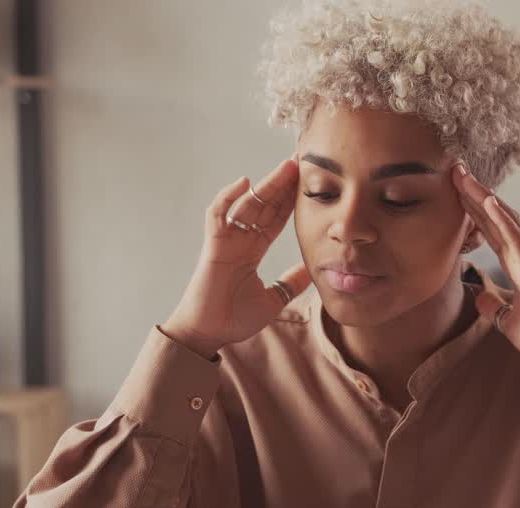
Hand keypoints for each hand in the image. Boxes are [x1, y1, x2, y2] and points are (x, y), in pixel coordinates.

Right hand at [161, 156, 311, 357]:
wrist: (208, 333)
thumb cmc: (232, 319)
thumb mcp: (272, 300)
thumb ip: (289, 284)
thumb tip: (311, 272)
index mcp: (251, 250)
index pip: (275, 219)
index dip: (289, 201)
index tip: (307, 184)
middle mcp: (239, 240)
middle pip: (264, 205)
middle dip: (282, 184)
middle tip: (301, 163)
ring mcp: (225, 240)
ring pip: (246, 204)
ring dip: (265, 185)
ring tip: (286, 167)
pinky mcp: (212, 245)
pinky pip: (217, 214)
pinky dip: (228, 197)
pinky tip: (245, 183)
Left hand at [452, 163, 519, 362]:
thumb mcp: (509, 323)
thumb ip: (496, 308)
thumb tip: (481, 299)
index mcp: (517, 266)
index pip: (490, 232)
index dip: (474, 211)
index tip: (455, 190)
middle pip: (495, 218)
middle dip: (474, 194)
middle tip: (454, 169)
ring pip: (504, 220)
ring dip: (483, 196)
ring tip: (464, 176)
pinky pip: (514, 239)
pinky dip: (500, 218)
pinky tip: (485, 200)